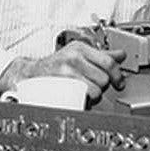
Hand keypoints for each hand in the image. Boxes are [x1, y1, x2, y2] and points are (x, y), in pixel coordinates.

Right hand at [0, 42, 126, 102]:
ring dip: (94, 96)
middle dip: (102, 87)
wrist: (28, 75)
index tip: (120, 83)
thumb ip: (101, 55)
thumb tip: (121, 55)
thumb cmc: (55, 67)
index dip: (118, 75)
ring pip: (96, 89)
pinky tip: (81, 99)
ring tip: (85, 93)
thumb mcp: (78, 55)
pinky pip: (85, 96)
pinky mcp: (61, 84)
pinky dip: (87, 102)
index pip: (108, 61)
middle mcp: (74, 56)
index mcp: (80, 48)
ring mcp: (67, 70)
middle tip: (92, 87)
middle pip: (104, 78)